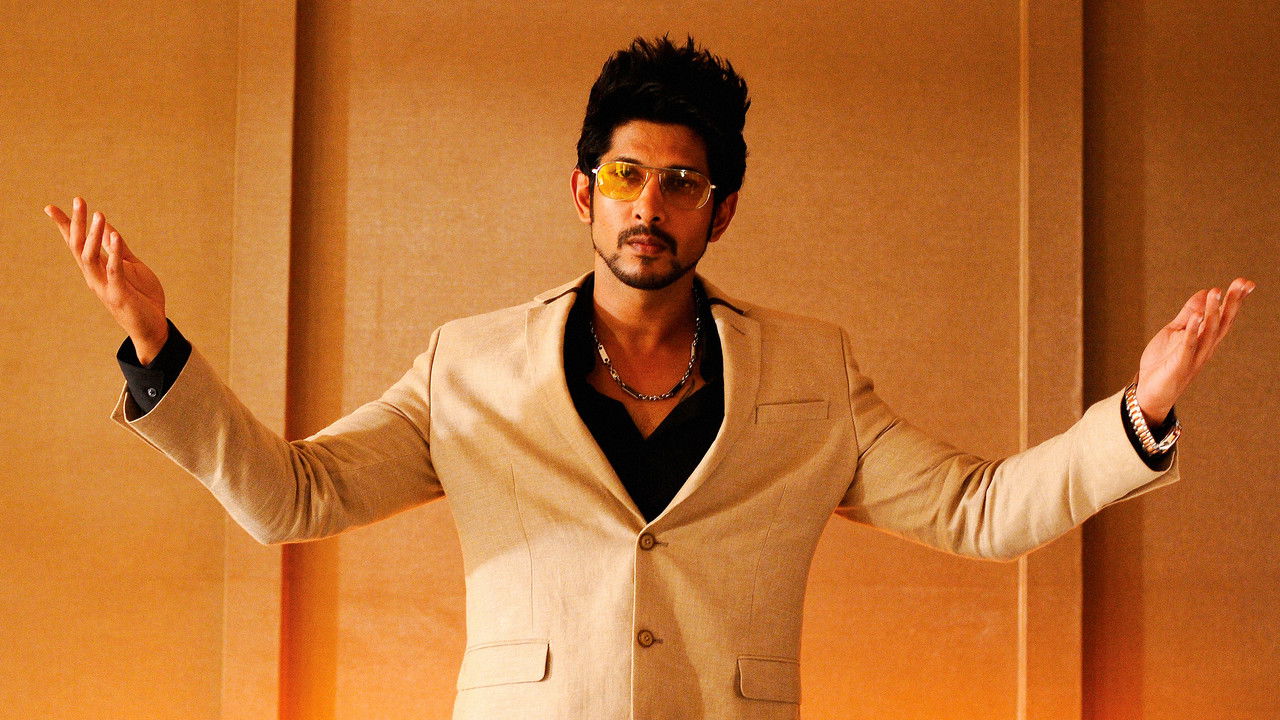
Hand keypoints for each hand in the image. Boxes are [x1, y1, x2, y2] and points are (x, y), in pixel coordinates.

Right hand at [47, 197, 167, 362]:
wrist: (152, 326)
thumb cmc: (141, 297)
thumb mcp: (130, 266)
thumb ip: (118, 249)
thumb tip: (107, 228)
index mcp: (96, 269)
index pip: (76, 243)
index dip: (65, 225)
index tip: (50, 207)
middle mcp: (94, 276)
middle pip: (79, 245)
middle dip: (78, 222)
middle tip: (79, 200)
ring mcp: (104, 285)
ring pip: (90, 256)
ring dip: (94, 235)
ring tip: (99, 214)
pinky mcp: (119, 294)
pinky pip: (114, 270)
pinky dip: (114, 252)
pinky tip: (115, 235)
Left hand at [1135, 277, 1256, 424]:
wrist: (1149, 391)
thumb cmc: (1163, 361)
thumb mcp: (1175, 331)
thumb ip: (1188, 314)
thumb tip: (1204, 292)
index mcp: (1205, 338)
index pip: (1224, 316)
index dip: (1234, 300)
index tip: (1246, 282)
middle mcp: (1205, 347)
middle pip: (1222, 322)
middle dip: (1232, 303)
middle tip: (1242, 283)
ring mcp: (1194, 356)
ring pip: (1208, 332)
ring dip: (1212, 312)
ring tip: (1216, 292)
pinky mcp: (1181, 365)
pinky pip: (1188, 346)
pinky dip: (1193, 331)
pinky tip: (1196, 316)